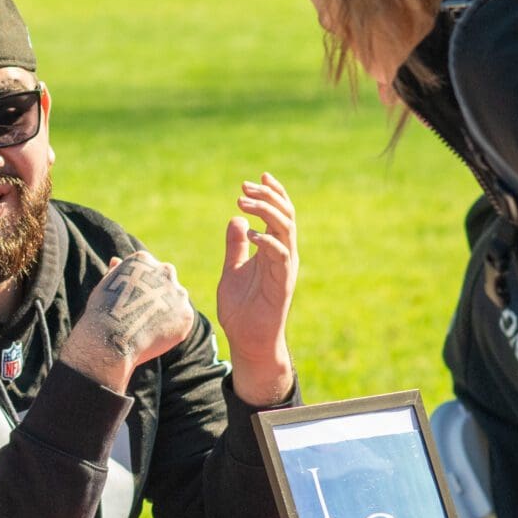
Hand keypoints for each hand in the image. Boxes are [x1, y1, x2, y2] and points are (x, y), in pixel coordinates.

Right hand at [63, 252, 195, 393]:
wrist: (112, 339)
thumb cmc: (102, 313)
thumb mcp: (105, 287)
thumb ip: (116, 272)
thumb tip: (116, 260)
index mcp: (143, 260)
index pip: (148, 270)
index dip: (139, 289)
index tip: (130, 303)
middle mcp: (165, 270)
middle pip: (166, 281)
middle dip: (159, 296)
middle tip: (143, 315)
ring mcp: (178, 292)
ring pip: (177, 302)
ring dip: (167, 313)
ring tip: (146, 330)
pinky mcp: (186, 315)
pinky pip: (181, 323)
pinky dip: (171, 331)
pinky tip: (153, 338)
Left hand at [217, 174, 297, 405]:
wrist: (247, 340)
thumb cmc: (242, 309)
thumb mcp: (232, 271)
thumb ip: (235, 247)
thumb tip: (236, 220)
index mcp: (273, 250)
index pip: (279, 214)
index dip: (272, 194)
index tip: (258, 177)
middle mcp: (283, 255)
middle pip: (285, 215)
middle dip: (268, 196)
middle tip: (245, 187)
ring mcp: (285, 268)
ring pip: (285, 230)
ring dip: (266, 212)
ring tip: (243, 203)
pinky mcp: (283, 283)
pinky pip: (281, 255)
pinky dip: (267, 241)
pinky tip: (250, 234)